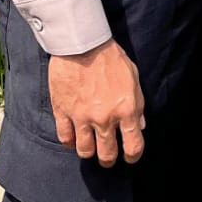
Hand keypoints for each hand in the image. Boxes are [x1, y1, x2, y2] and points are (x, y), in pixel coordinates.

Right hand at [49, 38, 145, 166]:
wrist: (82, 43)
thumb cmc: (110, 57)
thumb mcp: (133, 77)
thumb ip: (137, 104)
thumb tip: (139, 125)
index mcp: (126, 109)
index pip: (133, 146)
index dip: (133, 156)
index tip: (129, 156)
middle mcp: (104, 118)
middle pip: (106, 154)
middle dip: (108, 159)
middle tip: (107, 155)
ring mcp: (82, 117)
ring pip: (84, 151)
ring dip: (89, 151)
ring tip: (90, 146)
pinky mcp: (63, 112)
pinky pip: (65, 138)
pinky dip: (70, 141)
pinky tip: (74, 136)